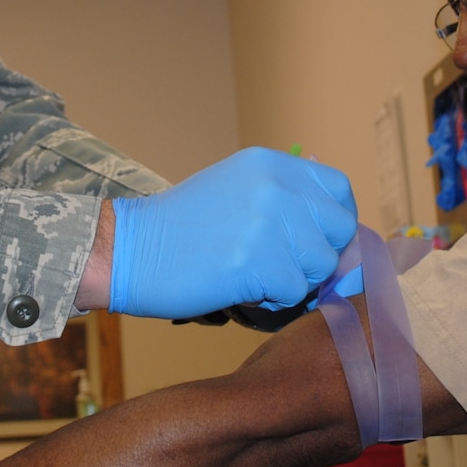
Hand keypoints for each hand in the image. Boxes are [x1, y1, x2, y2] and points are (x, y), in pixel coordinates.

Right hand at [109, 147, 357, 318]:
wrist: (128, 249)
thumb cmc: (180, 228)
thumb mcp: (235, 188)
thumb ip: (283, 197)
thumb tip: (338, 226)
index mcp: (270, 165)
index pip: (339, 190)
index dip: (336, 222)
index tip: (319, 241)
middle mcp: (274, 186)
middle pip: (339, 230)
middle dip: (318, 257)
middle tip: (283, 268)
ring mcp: (267, 223)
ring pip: (320, 266)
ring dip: (294, 282)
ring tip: (255, 277)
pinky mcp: (256, 262)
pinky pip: (294, 293)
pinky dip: (272, 302)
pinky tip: (242, 290)